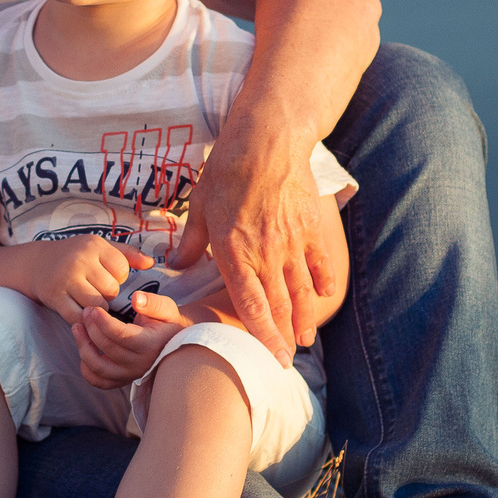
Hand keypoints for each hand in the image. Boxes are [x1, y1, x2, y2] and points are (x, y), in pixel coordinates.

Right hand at [22, 237, 155, 325]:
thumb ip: (127, 255)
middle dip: (108, 294)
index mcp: (94, 245)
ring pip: (97, 305)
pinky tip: (80, 310)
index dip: (118, 278)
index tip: (106, 276)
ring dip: (98, 308)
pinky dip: (83, 319)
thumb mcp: (98, 247)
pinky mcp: (54, 296)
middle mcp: (80, 260)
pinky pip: (78, 316)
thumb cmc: (74, 255)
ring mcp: (66, 279)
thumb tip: (151, 264)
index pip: (122, 269)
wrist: (35, 263)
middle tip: (97, 290)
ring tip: (90, 300)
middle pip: (111, 289)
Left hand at [72, 292, 190, 389]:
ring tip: (78, 327)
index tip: (93, 308)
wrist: (171, 342)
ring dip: (83, 347)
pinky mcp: (121, 381)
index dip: (103, 322)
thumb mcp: (166, 308)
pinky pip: (98, 380)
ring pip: (98, 368)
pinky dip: (86, 367)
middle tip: (85, 312)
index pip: (121, 336)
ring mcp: (129, 376)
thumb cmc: (167, 322)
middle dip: (91, 328)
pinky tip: (85, 347)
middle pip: (107, 349)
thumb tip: (135, 299)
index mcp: (151, 345)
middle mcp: (140, 365)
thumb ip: (152, 302)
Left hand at [171, 131, 335, 365]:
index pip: (250, 305)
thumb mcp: (200, 204)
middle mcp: (265, 254)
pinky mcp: (310, 227)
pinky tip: (324, 296)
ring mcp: (291, 242)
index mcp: (234, 253)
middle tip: (288, 358)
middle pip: (279, 306)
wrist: (267, 139)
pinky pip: (320, 263)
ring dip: (305, 318)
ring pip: (302, 291)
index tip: (272, 357)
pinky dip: (323, 282)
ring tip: (306, 338)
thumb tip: (174, 266)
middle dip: (284, 336)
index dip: (262, 335)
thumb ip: (190, 241)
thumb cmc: (228, 168)